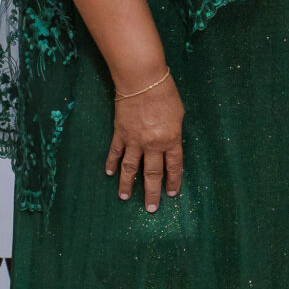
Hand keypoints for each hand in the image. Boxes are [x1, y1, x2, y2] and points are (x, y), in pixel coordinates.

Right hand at [105, 73, 183, 211]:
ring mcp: (134, 141)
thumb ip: (174, 133)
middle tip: (150, 209)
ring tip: (124, 198)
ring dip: (127, 185)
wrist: (141, 80)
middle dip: (151, 193)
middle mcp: (152, 145)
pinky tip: (110, 174)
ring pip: (130, 169)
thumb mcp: (178, 114)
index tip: (172, 194)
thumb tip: (169, 145)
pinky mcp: (120, 133)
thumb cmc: (165, 93)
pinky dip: (112, 164)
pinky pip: (115, 152)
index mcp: (171, 140)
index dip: (173, 182)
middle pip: (152, 174)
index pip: (173, 167)